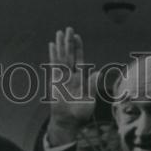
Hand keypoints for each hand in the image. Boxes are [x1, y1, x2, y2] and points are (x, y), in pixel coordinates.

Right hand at [46, 27, 95, 145]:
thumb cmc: (80, 113)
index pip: (79, 58)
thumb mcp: (89, 99)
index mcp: (81, 78)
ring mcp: (62, 77)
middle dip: (69, 42)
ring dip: (60, 45)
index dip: (78, 47)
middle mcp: (71, 75)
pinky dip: (53, 55)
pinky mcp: (54, 80)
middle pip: (69, 54)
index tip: (76, 36)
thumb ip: (92, 85)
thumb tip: (99, 72)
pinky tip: (52, 45)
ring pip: (61, 57)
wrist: (67, 121)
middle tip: (68, 28)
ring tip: (59, 32)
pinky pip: (53, 65)